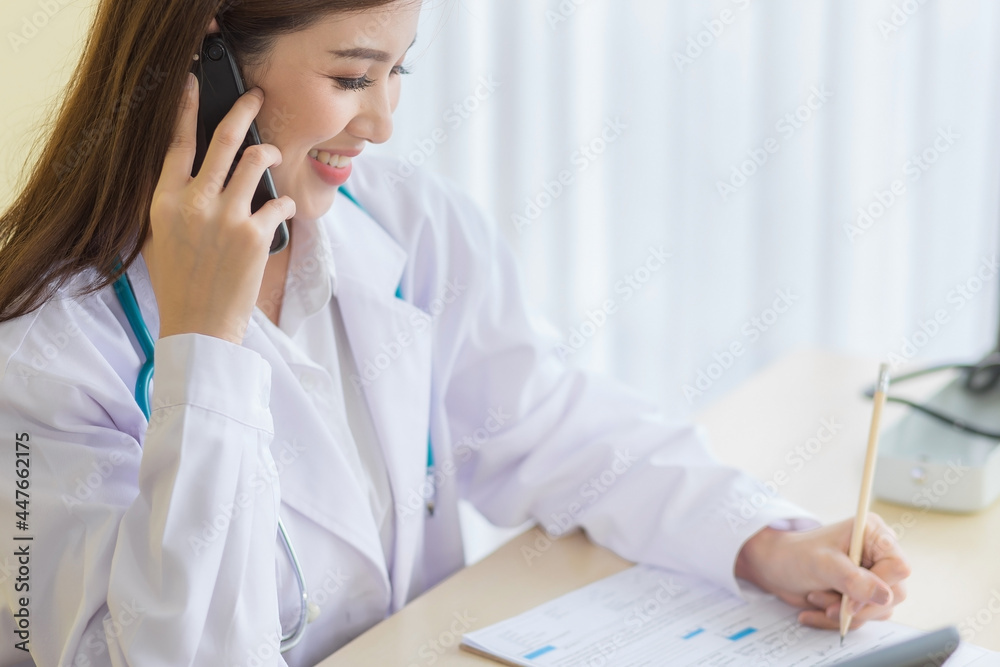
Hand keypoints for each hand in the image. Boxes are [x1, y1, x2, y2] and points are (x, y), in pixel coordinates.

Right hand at [144, 57, 293, 344]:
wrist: (199, 325)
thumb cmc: (179, 283)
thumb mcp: (159, 238)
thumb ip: (173, 202)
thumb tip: (194, 173)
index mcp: (164, 201)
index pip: (177, 143)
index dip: (188, 109)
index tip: (197, 84)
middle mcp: (194, 202)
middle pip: (222, 139)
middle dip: (244, 109)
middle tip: (257, 96)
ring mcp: (226, 216)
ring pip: (255, 161)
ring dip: (270, 153)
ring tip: (273, 154)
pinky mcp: (254, 234)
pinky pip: (278, 202)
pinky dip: (283, 203)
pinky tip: (281, 208)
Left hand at [734, 512, 910, 629]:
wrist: (776, 567)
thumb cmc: (795, 555)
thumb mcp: (821, 564)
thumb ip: (852, 579)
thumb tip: (884, 596)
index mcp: (872, 534)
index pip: (898, 567)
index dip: (879, 586)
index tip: (851, 600)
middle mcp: (877, 554)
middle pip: (894, 594)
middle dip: (858, 605)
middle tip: (827, 604)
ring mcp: (872, 576)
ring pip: (878, 610)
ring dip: (844, 611)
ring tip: (815, 596)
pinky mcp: (863, 595)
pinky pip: (863, 618)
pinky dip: (838, 619)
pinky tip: (815, 609)